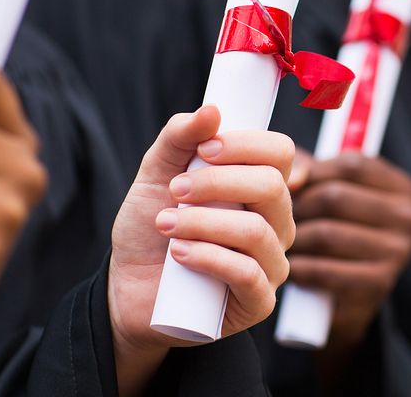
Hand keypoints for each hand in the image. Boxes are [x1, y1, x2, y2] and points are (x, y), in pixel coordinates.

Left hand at [108, 106, 294, 395]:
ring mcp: (272, 263)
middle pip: (273, 186)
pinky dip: (209, 258)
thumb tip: (212, 110)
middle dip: (217, 182)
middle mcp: (276, 222)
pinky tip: (179, 254)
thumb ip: (179, 138)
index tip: (205, 148)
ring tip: (165, 224)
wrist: (129, 291)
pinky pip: (247, 274)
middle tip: (175, 190)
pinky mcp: (259, 301)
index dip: (247, 144)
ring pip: (256, 231)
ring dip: (203, 222)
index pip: (281, 152)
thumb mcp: (156, 175)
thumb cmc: (152, 228)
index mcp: (261, 187)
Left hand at [287, 151, 410, 351]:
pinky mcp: (379, 285)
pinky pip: (324, 270)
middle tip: (276, 219)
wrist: (344, 299)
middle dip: (298, 208)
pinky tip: (292, 269)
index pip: (352, 165)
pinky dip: (300, 269)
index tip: (289, 186)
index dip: (312, 172)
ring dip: (295, 240)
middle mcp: (408, 218)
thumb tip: (293, 177)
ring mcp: (398, 253)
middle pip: (335, 197)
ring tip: (281, 243)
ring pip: (326, 233)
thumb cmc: (333, 230)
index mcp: (402, 188)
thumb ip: (308, 169)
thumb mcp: (327, 190)